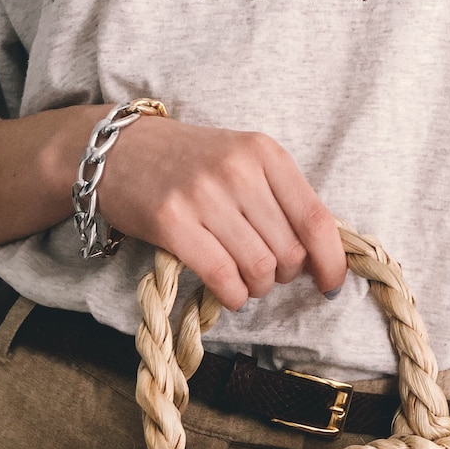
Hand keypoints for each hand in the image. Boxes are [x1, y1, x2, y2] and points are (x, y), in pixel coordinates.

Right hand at [99, 116, 346, 311]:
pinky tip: (229, 293)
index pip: (316, 220)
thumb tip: (321, 257)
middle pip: (290, 252)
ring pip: (259, 269)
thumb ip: (282, 201)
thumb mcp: (242, 163)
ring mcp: (204, 195)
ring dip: (256, 288)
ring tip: (243, 280)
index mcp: (265, 152)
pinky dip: (233, 296)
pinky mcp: (172, 223)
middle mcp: (238, 170)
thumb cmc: (188, 165)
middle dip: (284, 276)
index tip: (330, 284)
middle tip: (265, 271)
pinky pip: (223, 278)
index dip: (331, 262)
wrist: (118, 151)